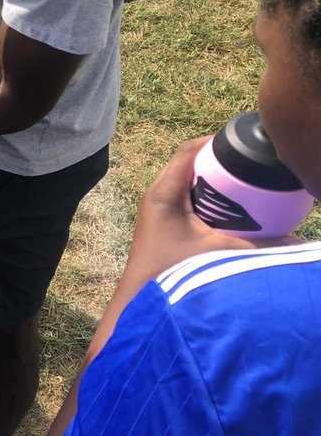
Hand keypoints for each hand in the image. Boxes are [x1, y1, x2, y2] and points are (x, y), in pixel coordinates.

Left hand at [126, 137, 280, 283]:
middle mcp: (156, 194)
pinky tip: (224, 203)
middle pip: (185, 162)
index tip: (236, 140)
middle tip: (242, 159)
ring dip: (206, 175)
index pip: (185, 152)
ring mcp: (156, 206)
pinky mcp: (160, 218)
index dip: (210, 141)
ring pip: (182, 178)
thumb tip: (293, 242)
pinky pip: (182, 194)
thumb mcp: (218, 252)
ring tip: (236, 176)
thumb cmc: (173, 270)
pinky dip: (201, 192)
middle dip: (212, 157)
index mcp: (163, 193)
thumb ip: (256, 246)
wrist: (142, 294)